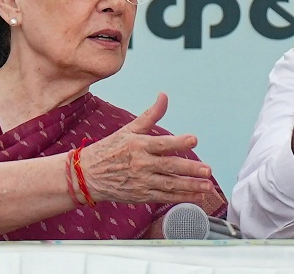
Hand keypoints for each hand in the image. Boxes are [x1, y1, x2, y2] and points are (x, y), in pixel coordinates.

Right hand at [80, 93, 215, 204]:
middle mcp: (141, 164)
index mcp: (138, 145)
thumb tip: (164, 96)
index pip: (162, 143)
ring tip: (207, 186)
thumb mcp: (128, 129)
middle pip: (169, 167)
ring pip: (169, 185)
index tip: (194, 140)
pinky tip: (195, 196)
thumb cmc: (109, 149)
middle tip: (207, 170)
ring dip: (190, 186)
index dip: (178, 142)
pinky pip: (164, 197)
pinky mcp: (141, 195)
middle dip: (190, 169)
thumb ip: (150, 115)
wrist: (87, 175)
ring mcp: (141, 181)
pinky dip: (180, 197)